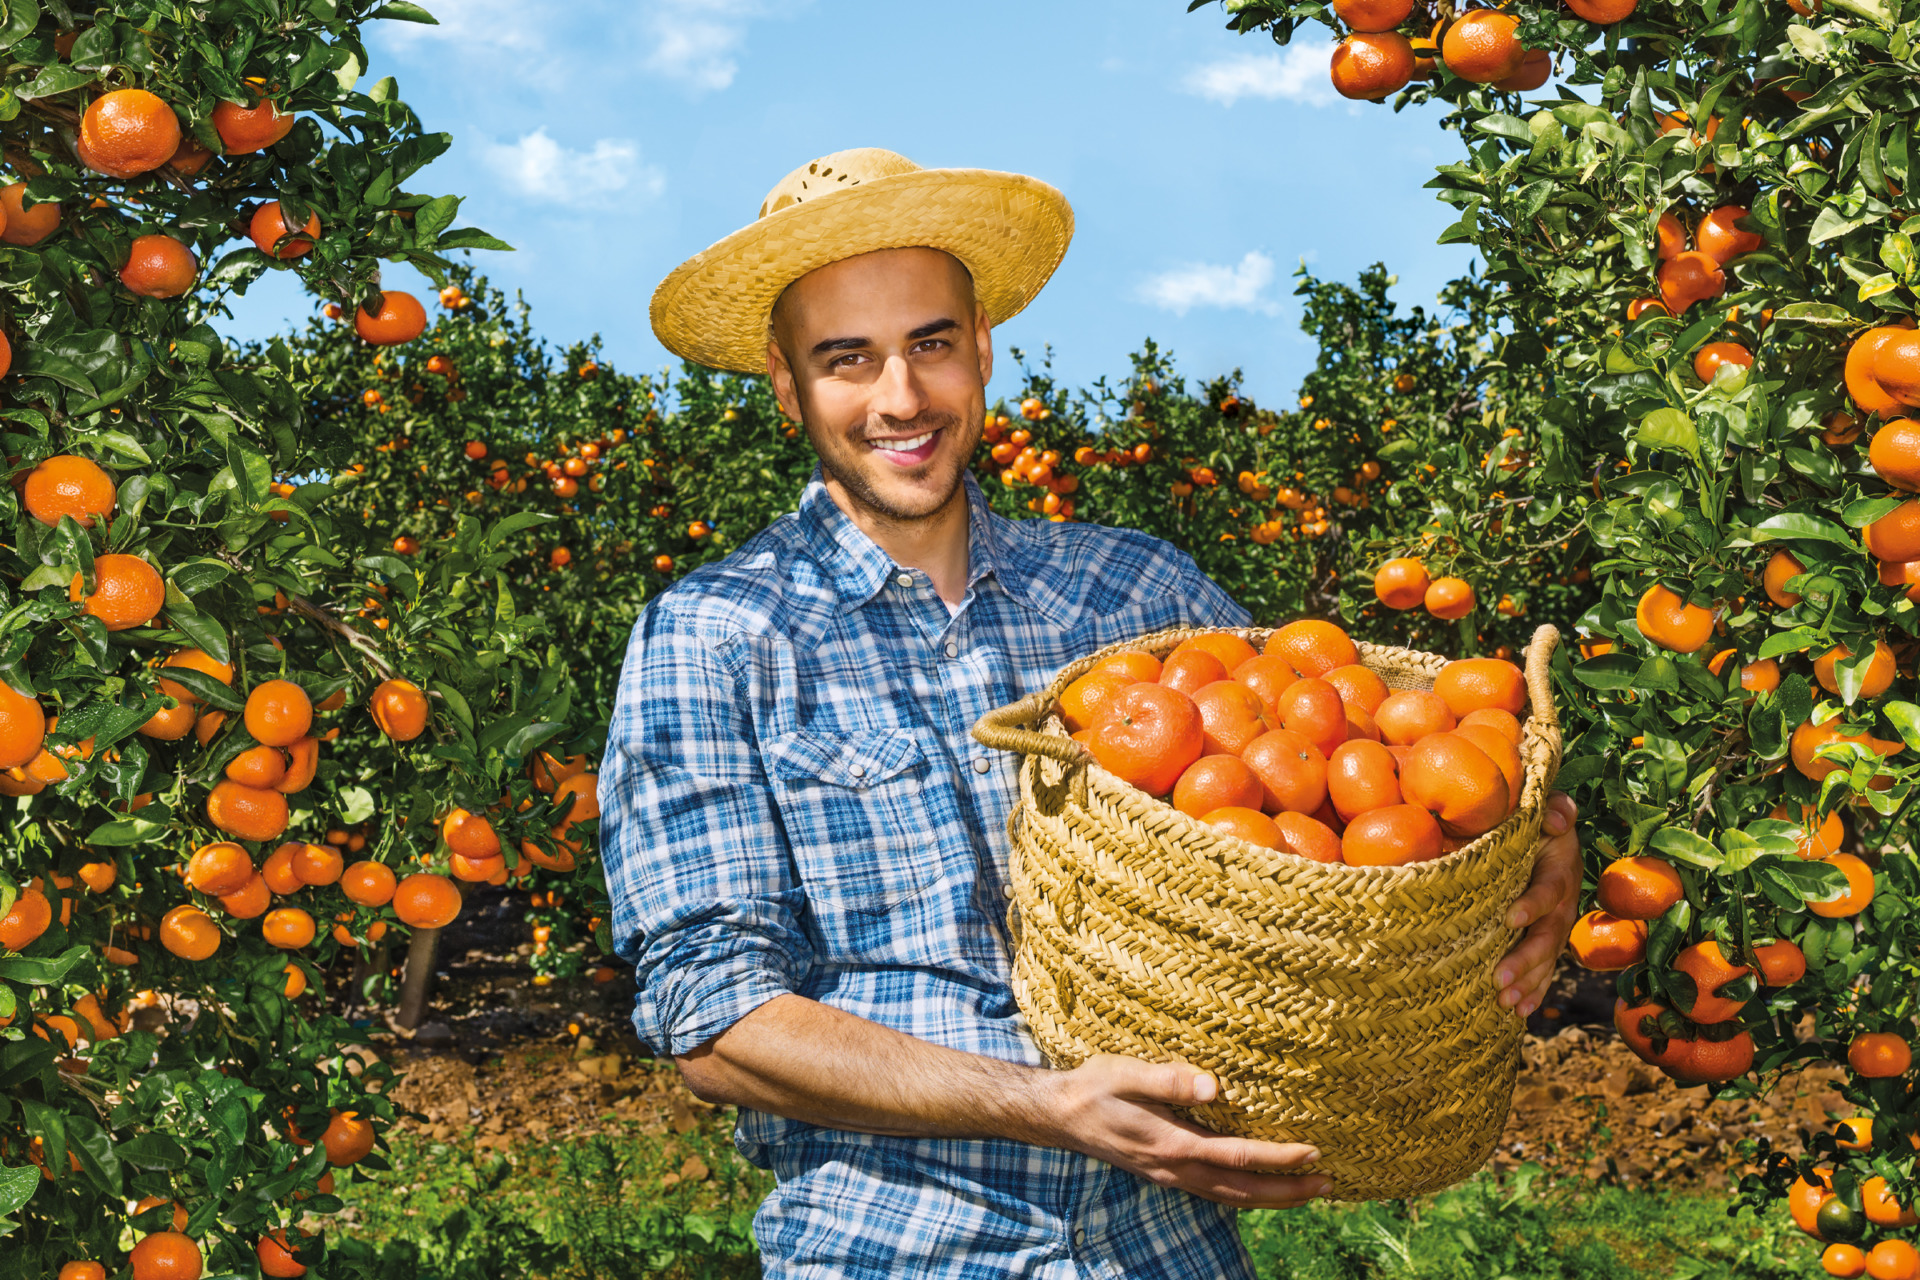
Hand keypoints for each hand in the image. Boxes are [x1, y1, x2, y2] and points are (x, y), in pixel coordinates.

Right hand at [1043, 1054, 1328, 1208]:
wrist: (1059, 1115)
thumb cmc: (1093, 1087)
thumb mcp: (1126, 1072)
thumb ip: (1170, 1079)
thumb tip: (1216, 1087)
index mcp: (1171, 1143)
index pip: (1238, 1155)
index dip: (1278, 1157)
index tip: (1313, 1152)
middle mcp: (1175, 1168)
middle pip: (1242, 1188)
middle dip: (1288, 1190)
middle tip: (1329, 1184)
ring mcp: (1170, 1176)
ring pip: (1231, 1196)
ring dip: (1272, 1198)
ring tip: (1309, 1193)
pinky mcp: (1166, 1174)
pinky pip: (1216, 1192)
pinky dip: (1246, 1195)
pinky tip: (1260, 1188)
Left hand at [1494, 791, 1580, 1017]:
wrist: (1551, 836)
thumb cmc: (1540, 822)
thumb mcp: (1548, 808)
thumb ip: (1556, 808)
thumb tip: (1556, 819)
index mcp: (1559, 871)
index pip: (1548, 891)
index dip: (1532, 905)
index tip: (1509, 918)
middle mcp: (1562, 904)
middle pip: (1548, 936)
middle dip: (1525, 960)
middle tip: (1499, 979)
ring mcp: (1556, 926)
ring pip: (1547, 959)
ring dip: (1528, 983)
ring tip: (1507, 1004)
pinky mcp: (1547, 940)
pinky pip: (1544, 970)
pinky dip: (1534, 992)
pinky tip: (1519, 1013)